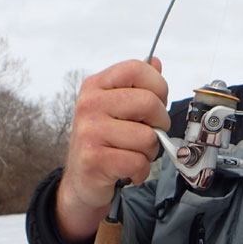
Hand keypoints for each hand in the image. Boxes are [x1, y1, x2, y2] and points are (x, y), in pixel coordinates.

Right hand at [55, 58, 169, 243]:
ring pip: (147, 137)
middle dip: (159, 124)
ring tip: (133, 154)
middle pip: (149, 103)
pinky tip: (128, 171)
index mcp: (96, 86)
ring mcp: (89, 131)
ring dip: (149, 152)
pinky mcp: (93, 159)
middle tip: (149, 135)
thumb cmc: (104, 143)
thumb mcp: (117, 110)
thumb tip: (155, 62)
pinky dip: (140, 171)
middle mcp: (89, 104)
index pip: (137, 69)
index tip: (155, 106)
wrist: (82, 181)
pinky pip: (138, 162)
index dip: (158, 87)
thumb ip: (137, 87)